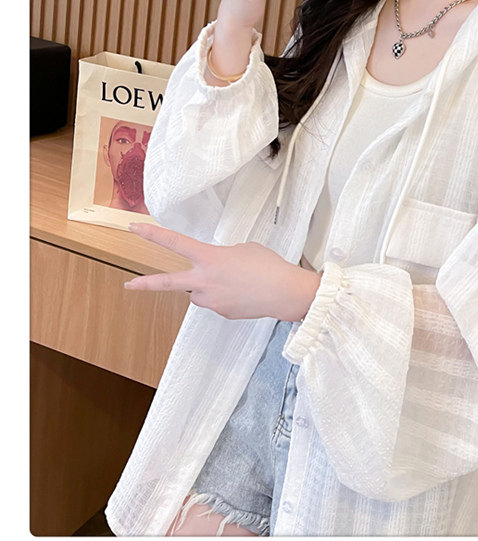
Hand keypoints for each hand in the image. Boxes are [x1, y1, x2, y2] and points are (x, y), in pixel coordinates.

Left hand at [123, 223, 321, 321]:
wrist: (285, 292)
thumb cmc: (268, 266)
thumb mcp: (243, 249)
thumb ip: (222, 256)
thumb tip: (215, 270)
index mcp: (210, 258)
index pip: (175, 242)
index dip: (153, 234)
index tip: (134, 228)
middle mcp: (205, 280)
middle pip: (169, 282)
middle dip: (146, 284)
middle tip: (128, 285)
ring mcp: (212, 300)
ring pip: (199, 293)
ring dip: (208, 287)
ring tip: (235, 282)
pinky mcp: (223, 313)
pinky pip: (216, 301)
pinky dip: (226, 296)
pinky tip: (245, 292)